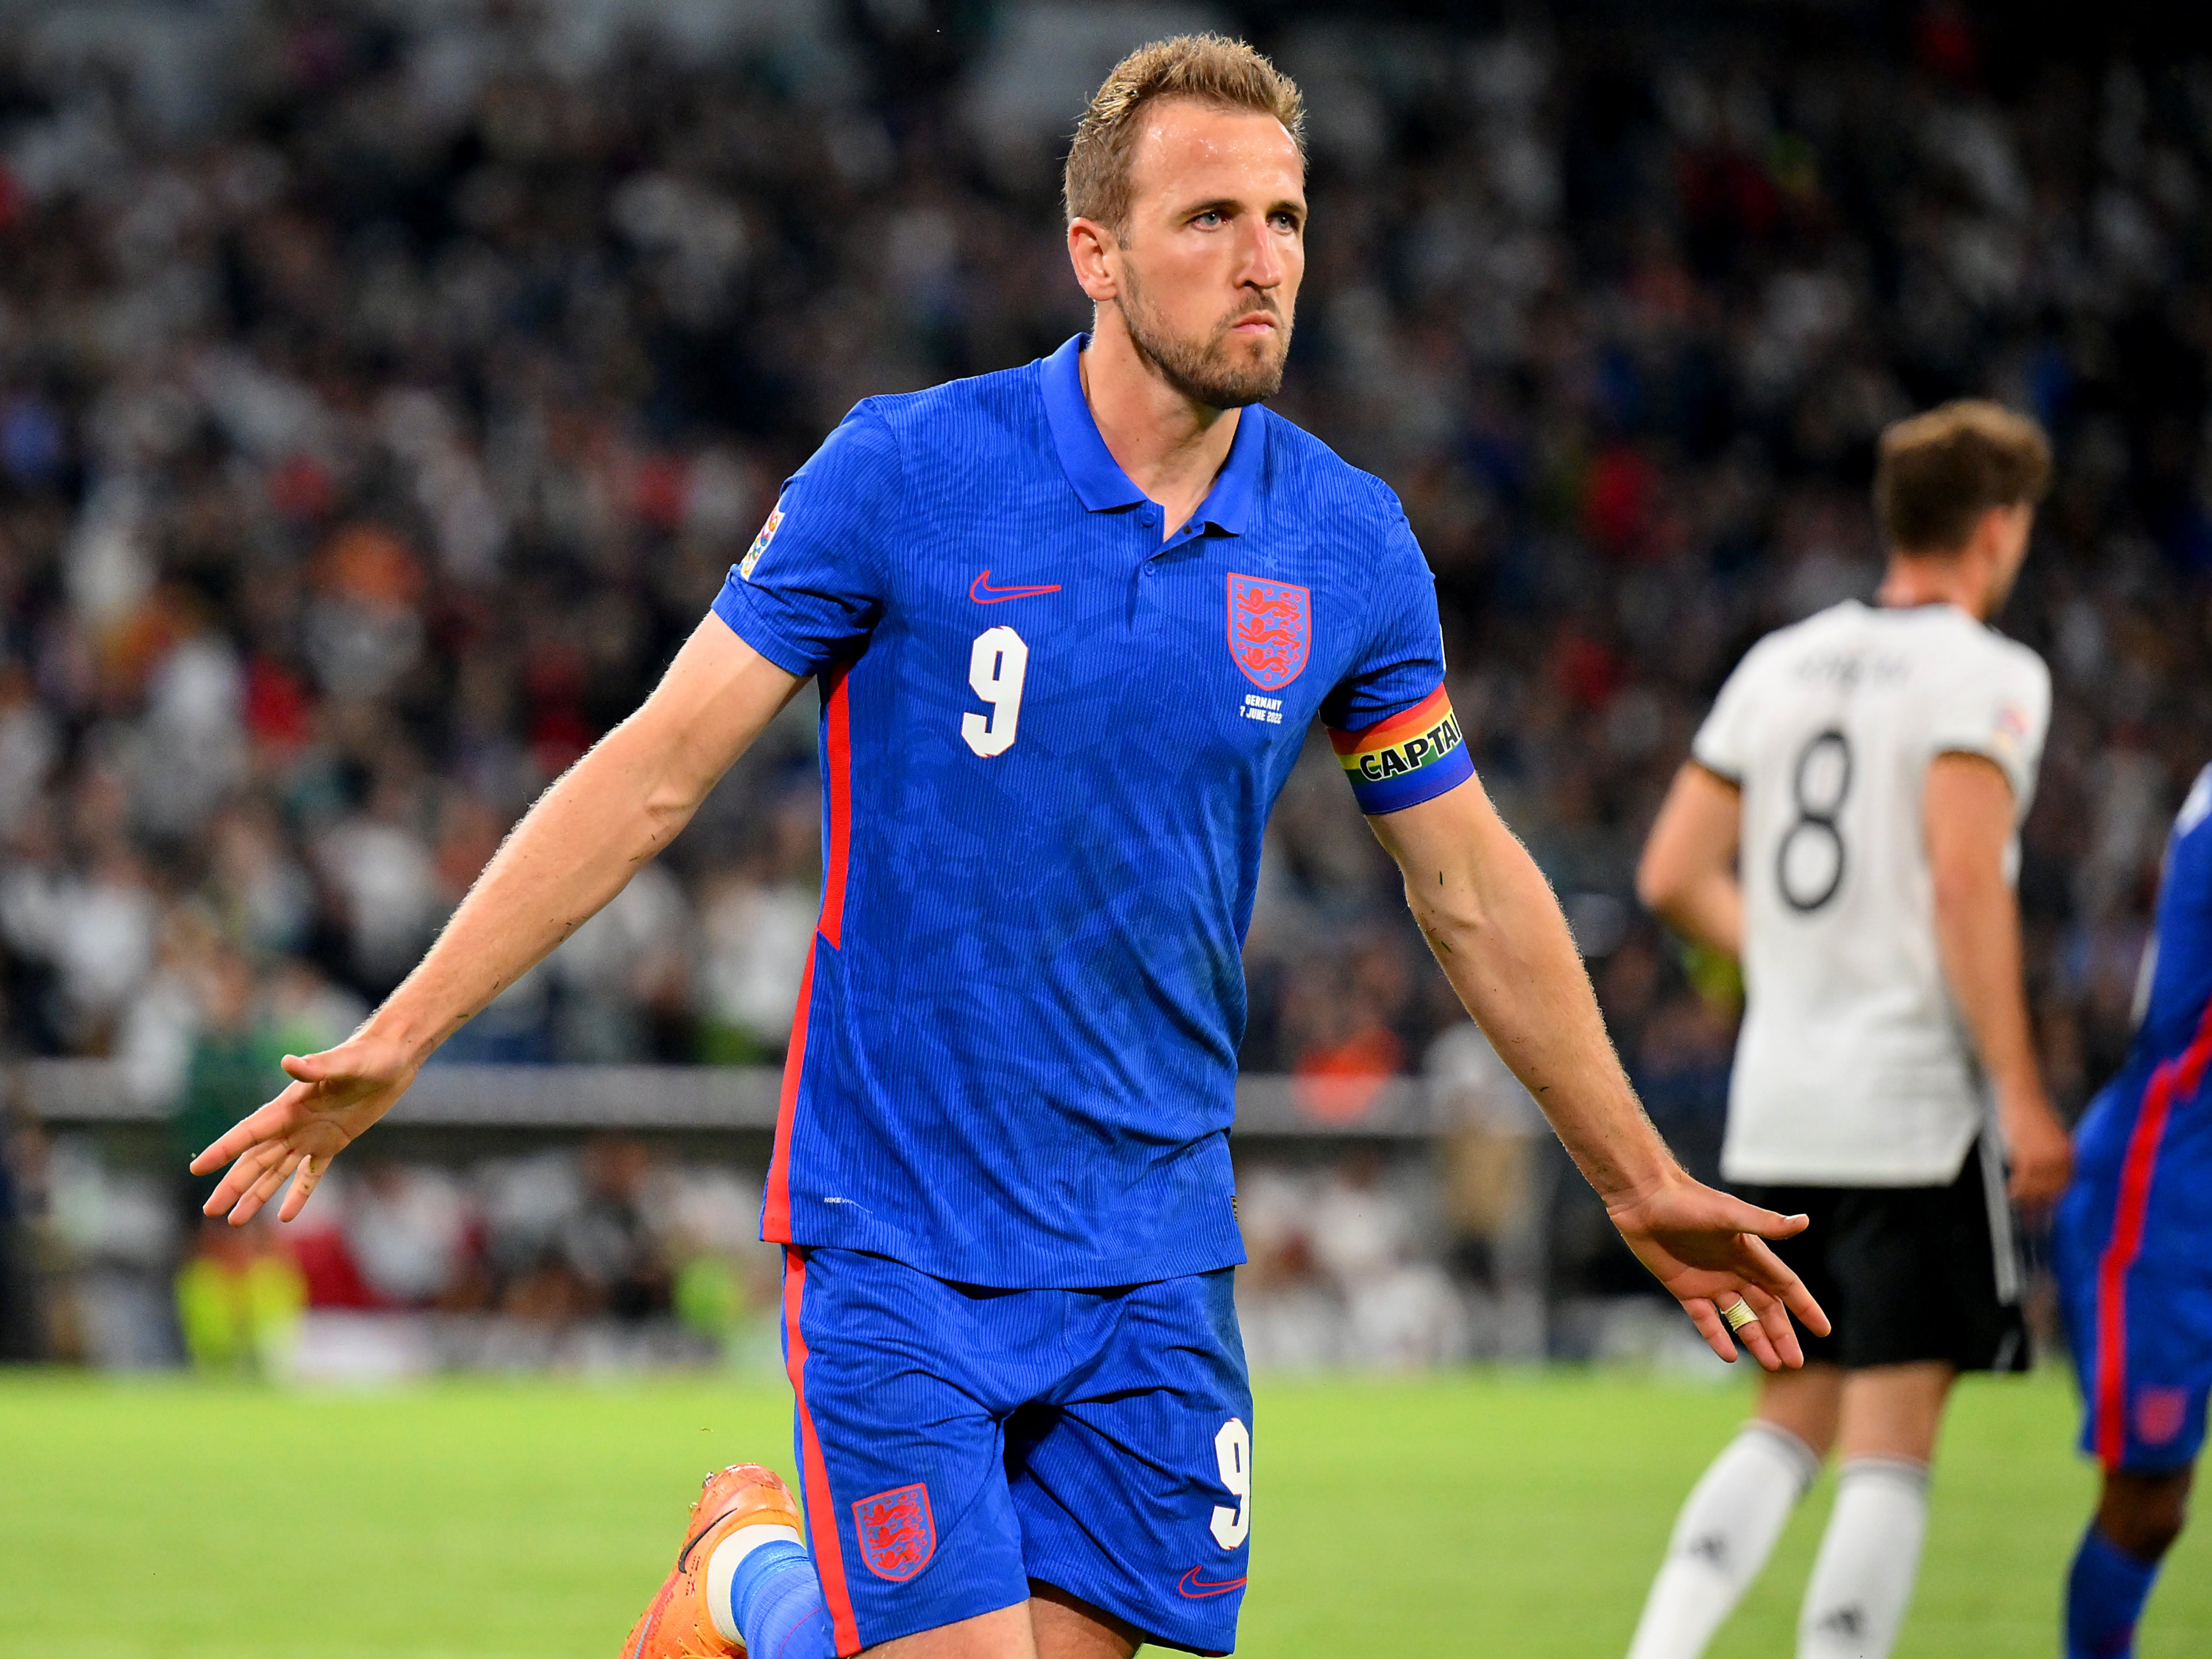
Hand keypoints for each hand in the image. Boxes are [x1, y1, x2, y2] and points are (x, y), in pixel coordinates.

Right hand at [189, 1033, 421, 1224]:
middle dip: (233, 1185)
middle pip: (256, 1160)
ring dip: (256, 1195)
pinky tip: (284, 1216)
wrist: (393, 1056)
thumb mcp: (347, 1063)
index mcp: (289, 1106)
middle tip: (209, 1211)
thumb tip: (289, 1063)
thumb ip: (318, 1067)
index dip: (223, 1150)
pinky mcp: (333, 1142)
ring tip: (235, 1221)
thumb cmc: (370, 1055)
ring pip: (276, 1171)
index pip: (249, 1132)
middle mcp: (293, 1123)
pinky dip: (298, 1194)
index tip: (197, 1169)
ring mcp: (311, 1135)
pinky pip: (311, 1174)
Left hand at [1606, 1168, 1832, 1370]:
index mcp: (1751, 1254)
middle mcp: (1735, 1270)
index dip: (1805, 1308)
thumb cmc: (1688, 1201)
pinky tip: (1729, 1356)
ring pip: (1740, 1318)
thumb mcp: (1729, 1214)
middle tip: (1794, 1363)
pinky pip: (1705, 1319)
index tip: (1824, 1331)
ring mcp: (1710, 1281)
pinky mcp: (1684, 1288)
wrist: (1643, 1198)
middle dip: (1782, 1335)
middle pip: (1766, 1308)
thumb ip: (1764, 1223)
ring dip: (1756, 1340)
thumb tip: (1805, 1221)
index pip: (1786, 1287)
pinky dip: (1717, 1337)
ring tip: (1772, 1365)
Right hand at [1997, 1082, 2071, 1214]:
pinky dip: (2018, 1188)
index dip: (2056, 1201)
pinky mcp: (2028, 1154)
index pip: (2066, 1184)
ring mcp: (2045, 1156)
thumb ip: (2053, 1157)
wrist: (2023, 1092)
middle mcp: (2062, 1157)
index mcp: (2071, 1152)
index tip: (2051, 1214)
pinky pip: (2024, 1178)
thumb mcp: (2050, 1136)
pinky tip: (2012, 1194)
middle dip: (2043, 1206)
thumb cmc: (2035, 1112)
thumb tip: (2049, 1179)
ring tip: (2020, 1210)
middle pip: (2054, 1189)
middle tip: (2036, 1223)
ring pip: (2038, 1187)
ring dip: (2029, 1201)